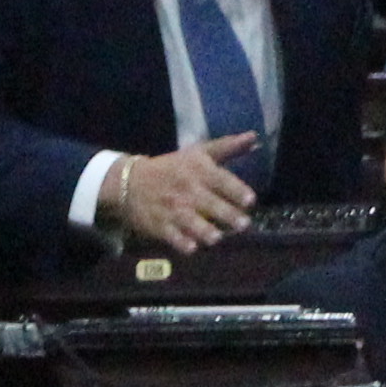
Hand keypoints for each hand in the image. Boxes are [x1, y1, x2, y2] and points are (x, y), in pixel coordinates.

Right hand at [107, 135, 259, 253]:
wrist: (130, 182)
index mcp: (199, 170)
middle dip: (227, 215)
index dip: (236, 190)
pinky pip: (172, 235)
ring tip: (217, 238)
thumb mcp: (198, 153)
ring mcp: (173, 208)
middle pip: (210, 203)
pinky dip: (181, 242)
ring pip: (191, 221)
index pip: (221, 180)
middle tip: (244, 225)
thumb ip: (228, 147)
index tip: (250, 200)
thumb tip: (255, 137)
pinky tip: (191, 249)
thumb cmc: (173, 167)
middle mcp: (187, 189)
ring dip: (204, 230)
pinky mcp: (160, 225)